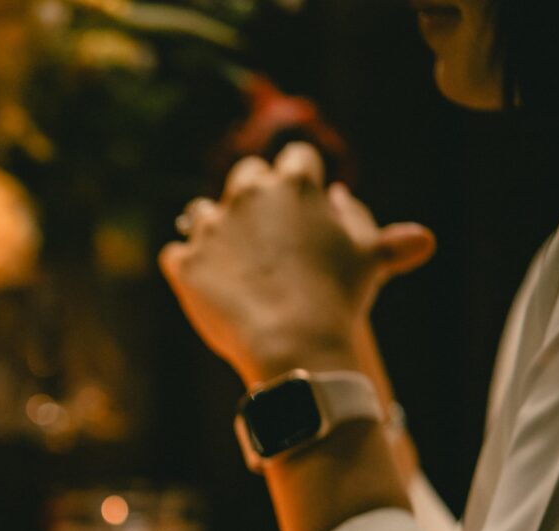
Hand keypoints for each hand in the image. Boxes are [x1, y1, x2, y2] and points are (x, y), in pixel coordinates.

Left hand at [159, 142, 434, 385]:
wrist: (293, 345)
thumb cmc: (338, 300)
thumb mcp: (368, 261)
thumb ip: (376, 234)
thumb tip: (381, 217)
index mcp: (296, 182)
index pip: (297, 158)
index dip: (302, 180)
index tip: (304, 204)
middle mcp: (248, 194)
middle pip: (246, 175)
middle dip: (254, 197)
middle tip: (265, 232)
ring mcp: (211, 227)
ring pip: (201, 212)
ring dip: (213, 229)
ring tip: (230, 261)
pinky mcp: (184, 263)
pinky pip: (177, 255)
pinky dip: (188, 269)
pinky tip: (206, 287)